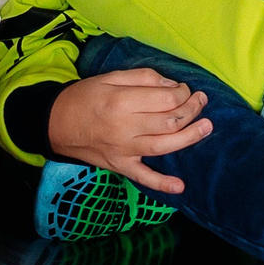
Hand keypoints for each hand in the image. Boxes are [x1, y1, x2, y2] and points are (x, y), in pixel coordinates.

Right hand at [47, 69, 211, 195]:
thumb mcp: (110, 77)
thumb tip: (171, 85)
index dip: (182, 92)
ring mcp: (123, 150)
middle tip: (201, 101)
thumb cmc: (85, 97)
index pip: (166, 99)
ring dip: (190, 137)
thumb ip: (142, 78)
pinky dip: (162, 184)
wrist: (56, 124)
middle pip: (170, 121)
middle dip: (191, 110)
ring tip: (206, 127)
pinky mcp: (120, 166)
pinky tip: (180, 187)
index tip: (184, 89)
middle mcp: (125, 128)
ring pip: (164, 146)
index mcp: (122, 102)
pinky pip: (143, 178)